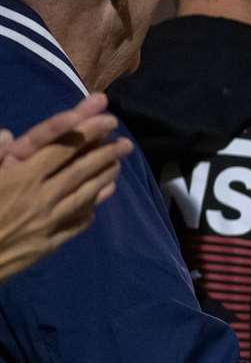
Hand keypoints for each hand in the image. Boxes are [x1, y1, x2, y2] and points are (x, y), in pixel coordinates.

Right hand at [1, 94, 132, 281]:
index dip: (87, 132)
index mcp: (19, 178)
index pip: (61, 148)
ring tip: (119, 164)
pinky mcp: (47, 244)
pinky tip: (102, 197)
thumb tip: (9, 135)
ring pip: (84, 196)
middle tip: (126, 143)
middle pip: (80, 170)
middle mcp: (38, 198)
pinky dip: (91, 207)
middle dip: (106, 153)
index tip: (108, 119)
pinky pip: (76, 223)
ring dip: (104, 178)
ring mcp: (46, 222)